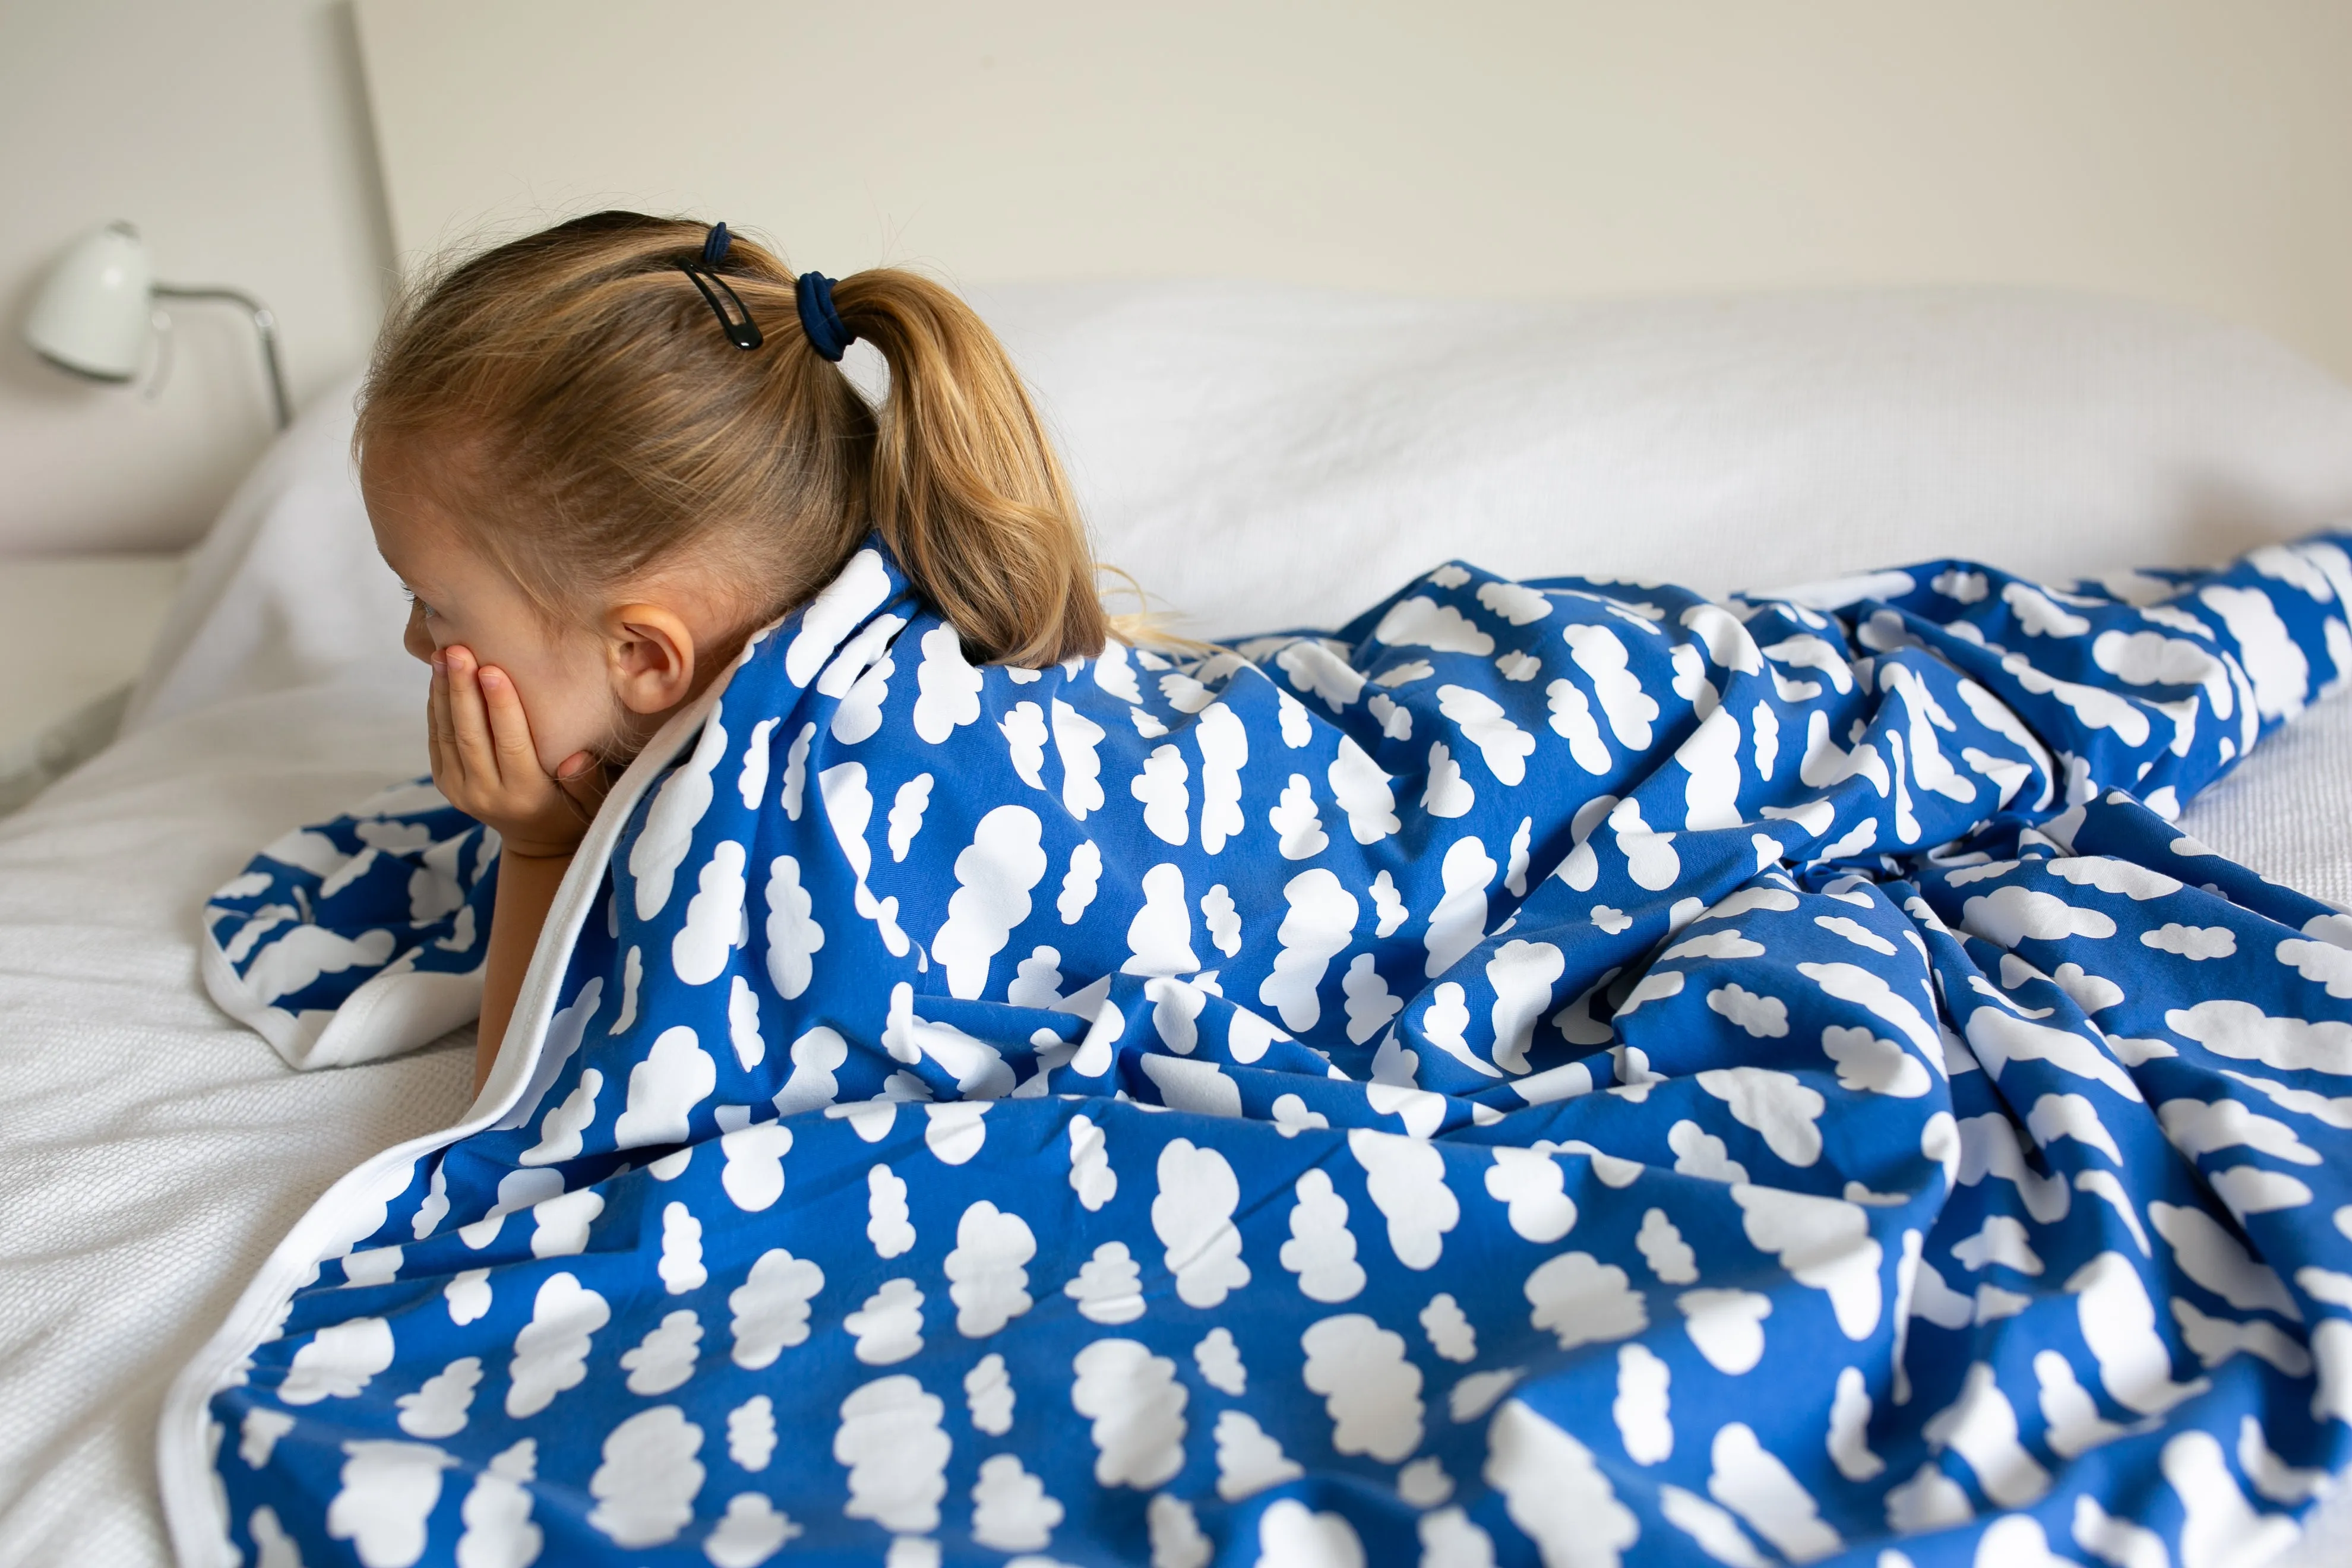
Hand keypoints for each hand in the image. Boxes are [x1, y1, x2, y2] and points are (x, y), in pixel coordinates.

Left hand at [428, 646, 607, 857]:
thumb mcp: (591, 805)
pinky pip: (438, 739)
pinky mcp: (445, 783)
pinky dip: (436, 706)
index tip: (491, 669)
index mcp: (524, 795)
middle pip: (470, 736)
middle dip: (462, 690)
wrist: (534, 842)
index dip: (500, 706)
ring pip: (448, 734)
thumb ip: (586, 782)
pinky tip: (438, 677)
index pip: (511, 744)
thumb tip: (575, 757)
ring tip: (441, 654)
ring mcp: (460, 790)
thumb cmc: (569, 812)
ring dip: (443, 692)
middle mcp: (486, 794)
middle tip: (457, 650)